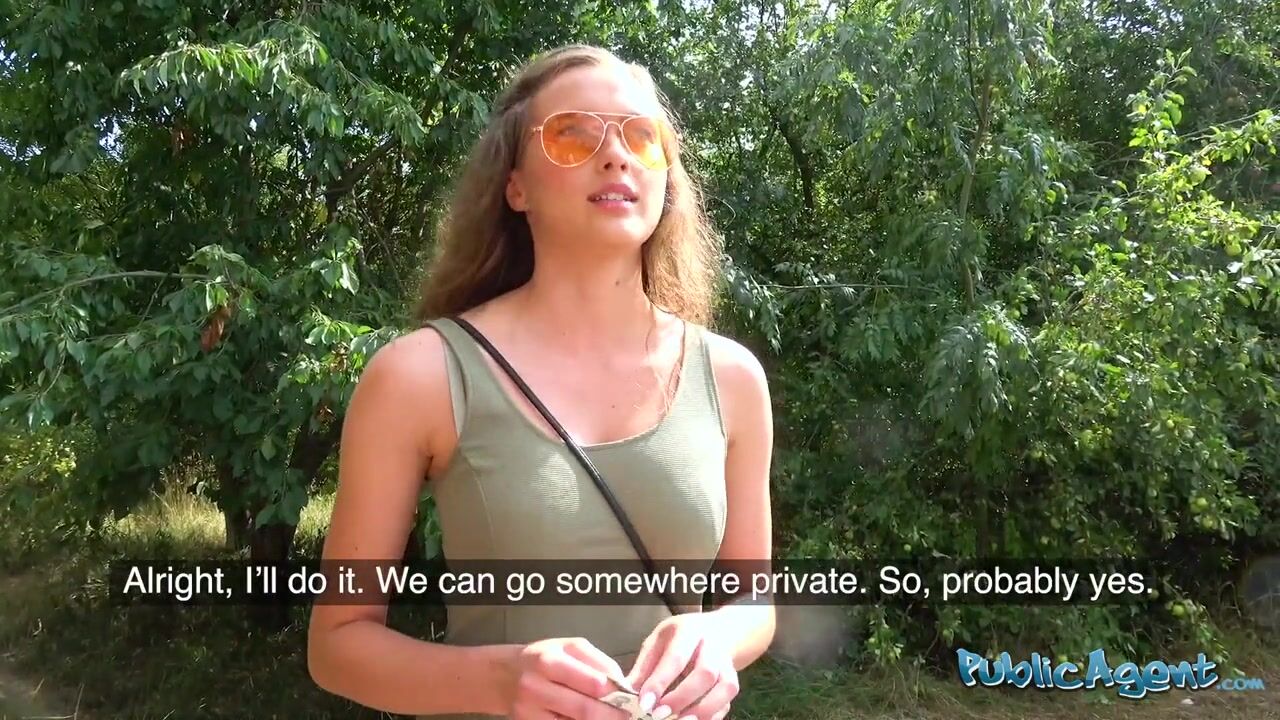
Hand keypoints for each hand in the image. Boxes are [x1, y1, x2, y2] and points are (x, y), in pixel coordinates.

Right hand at [505, 637, 631, 719]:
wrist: (505, 676)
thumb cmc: (543, 658)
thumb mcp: (570, 647)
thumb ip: (599, 662)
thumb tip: (623, 684)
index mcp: (548, 662)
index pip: (593, 683)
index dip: (618, 694)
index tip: (633, 699)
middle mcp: (535, 689)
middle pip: (586, 710)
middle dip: (613, 716)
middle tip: (629, 716)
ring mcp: (529, 713)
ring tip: (612, 717)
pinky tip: (589, 719)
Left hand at [625, 614, 738, 719]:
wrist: (718, 631)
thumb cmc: (681, 637)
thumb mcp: (658, 641)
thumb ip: (644, 667)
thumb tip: (625, 693)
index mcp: (689, 631)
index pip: (676, 657)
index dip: (660, 682)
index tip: (644, 703)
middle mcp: (713, 647)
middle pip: (705, 673)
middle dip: (681, 698)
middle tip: (659, 715)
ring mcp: (727, 665)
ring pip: (724, 688)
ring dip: (702, 710)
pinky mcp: (732, 683)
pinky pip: (727, 703)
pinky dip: (711, 716)